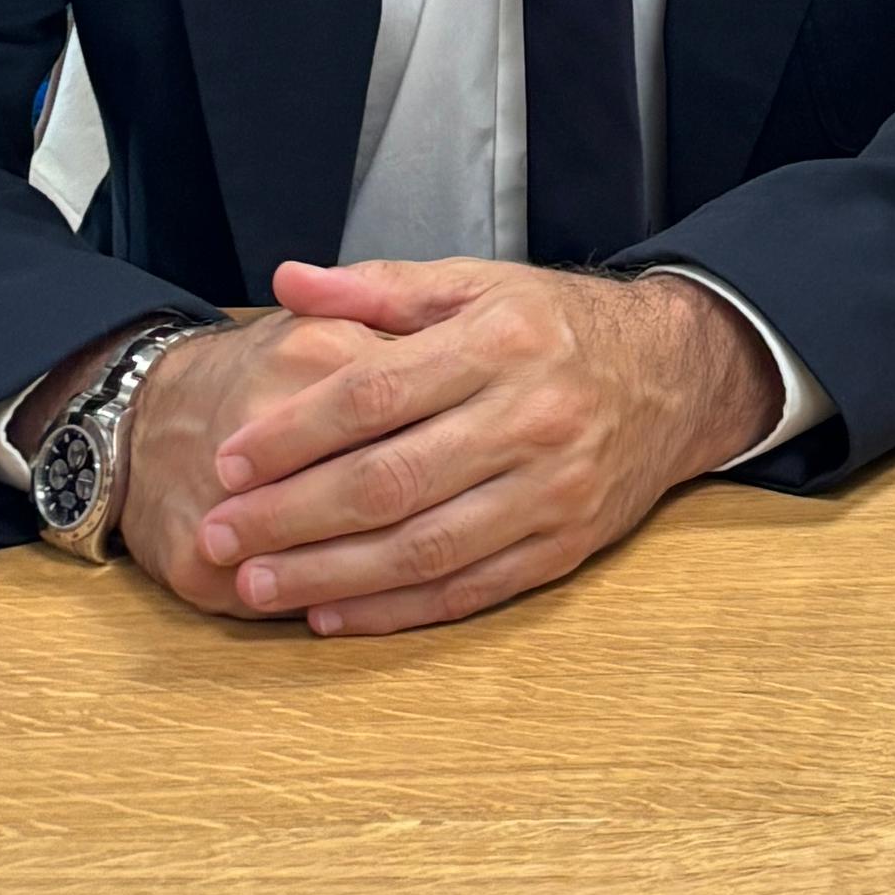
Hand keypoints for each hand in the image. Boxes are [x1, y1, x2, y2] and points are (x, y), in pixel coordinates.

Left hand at [160, 259, 777, 637]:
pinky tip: (330, 614)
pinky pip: (467, 590)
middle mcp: (531, 417)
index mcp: (501, 341)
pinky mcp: (564, 546)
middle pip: (391, 480)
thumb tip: (289, 279)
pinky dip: (394, 610)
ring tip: (255, 586)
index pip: (377, 392)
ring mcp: (552, 490)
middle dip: (292, 514)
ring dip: (330, 575)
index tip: (228, 460)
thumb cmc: (556, 327)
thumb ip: (378, 287)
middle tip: (219, 533)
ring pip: (424, 547)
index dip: (295, 431)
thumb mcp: (477, 282)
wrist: (675, 376)